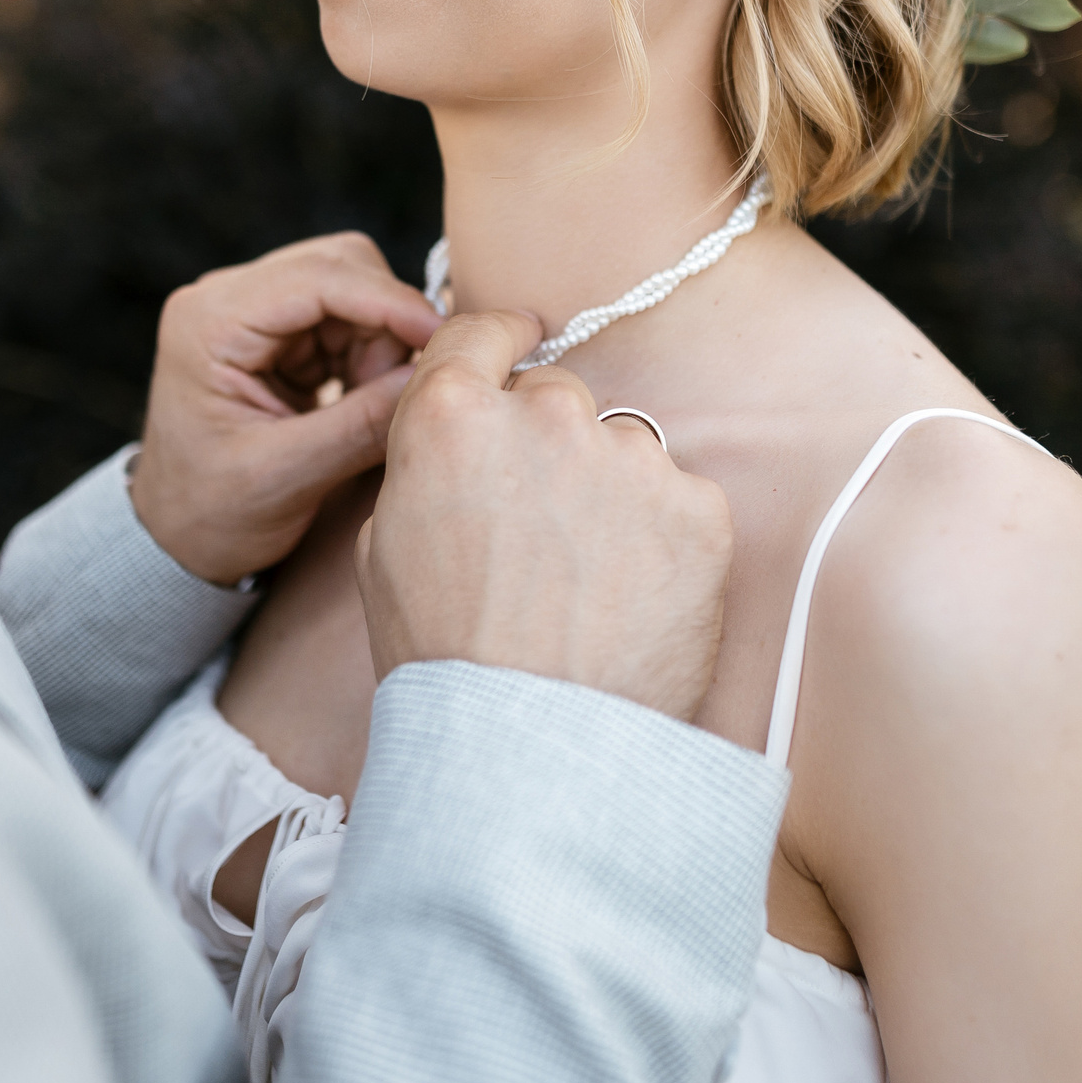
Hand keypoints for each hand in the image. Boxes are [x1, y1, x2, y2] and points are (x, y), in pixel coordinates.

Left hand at [130, 234, 443, 584]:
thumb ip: (360, 425)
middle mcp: (227, 300)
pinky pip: (348, 321)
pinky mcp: (278, 336)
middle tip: (398, 390)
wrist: (174, 540)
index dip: (389, 302)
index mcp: (209, 322)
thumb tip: (431, 378)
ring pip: (354, 290)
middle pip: (341, 267)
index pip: (318, 277)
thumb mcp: (286, 477)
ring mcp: (253, 314)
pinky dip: (371, 356)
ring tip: (372, 408)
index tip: (441, 338)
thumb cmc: (210, 515)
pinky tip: (364, 402)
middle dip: (385, 322)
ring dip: (381, 343)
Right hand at [356, 312, 735, 721]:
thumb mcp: (383, 551)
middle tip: (539, 536)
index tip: (516, 338)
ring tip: (587, 586)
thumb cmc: (446, 663)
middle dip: (548, 448)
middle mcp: (545, 415)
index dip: (498, 337)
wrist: (535, 750)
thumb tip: (454, 447)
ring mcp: (629, 456)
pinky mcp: (697, 507)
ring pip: (622, 449)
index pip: (479, 332)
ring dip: (609, 495)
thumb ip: (424, 470)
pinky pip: (679, 500)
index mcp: (451, 417)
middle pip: (555, 398)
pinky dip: (664, 540)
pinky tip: (632, 602)